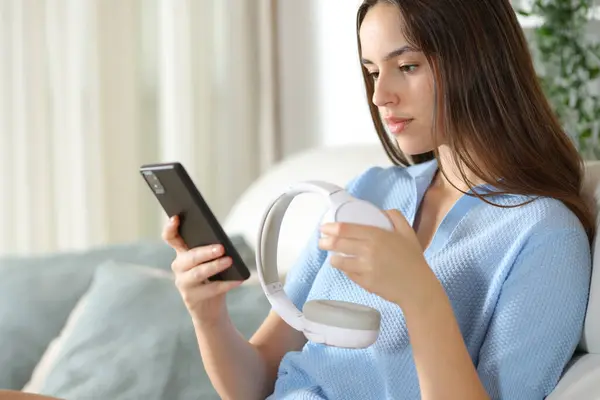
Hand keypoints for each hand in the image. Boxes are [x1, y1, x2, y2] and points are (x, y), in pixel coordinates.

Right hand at [162, 215, 242, 324]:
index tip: (176, 218)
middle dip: (205, 252)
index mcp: (182, 253)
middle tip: (221, 248)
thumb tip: (223, 243)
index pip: (171, 238)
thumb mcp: (210, 261)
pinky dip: (226, 284)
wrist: (210, 308)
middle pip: (189, 257)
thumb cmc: (212, 278)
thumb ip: (211, 250)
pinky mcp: (191, 298)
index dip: (170, 228)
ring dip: (214, 266)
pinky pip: (210, 289)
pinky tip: (238, 279)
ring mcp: (183, 283)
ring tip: (229, 261)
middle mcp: (179, 267)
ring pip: (198, 273)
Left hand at [318, 209, 433, 306]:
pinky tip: (347, 267)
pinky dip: (345, 270)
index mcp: (377, 236)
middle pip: (338, 244)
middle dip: (325, 242)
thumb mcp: (408, 232)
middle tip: (321, 241)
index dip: (331, 228)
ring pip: (339, 261)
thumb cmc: (412, 259)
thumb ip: (395, 217)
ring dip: (333, 258)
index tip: (324, 227)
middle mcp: (368, 251)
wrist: (417, 287)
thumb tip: (382, 211)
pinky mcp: (364, 282)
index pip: (346, 229)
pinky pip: (348, 274)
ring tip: (333, 256)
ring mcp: (365, 268)